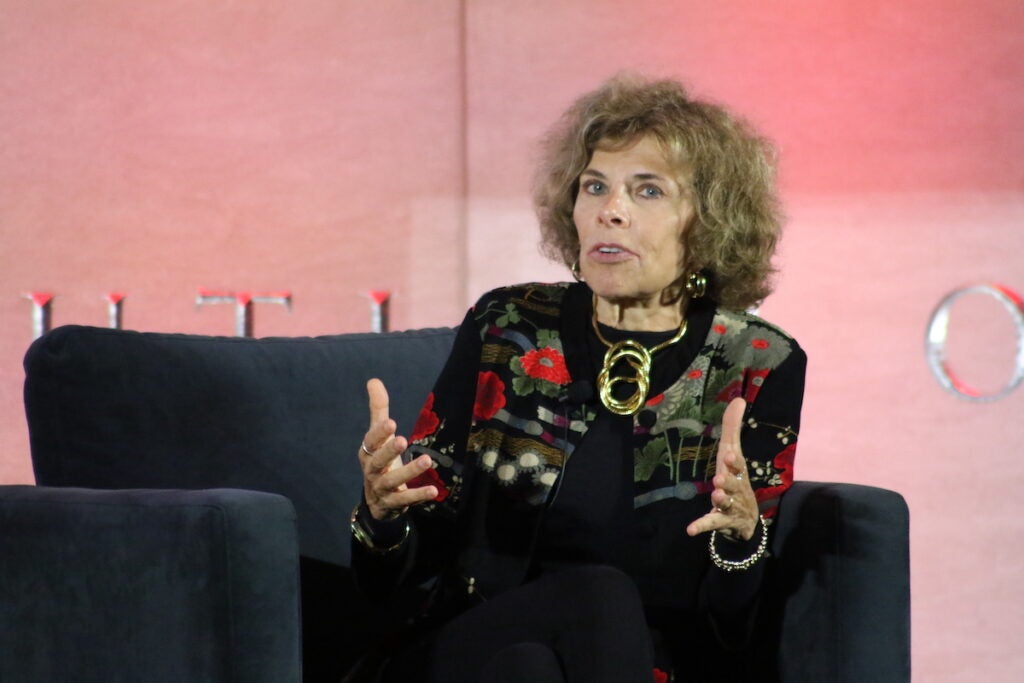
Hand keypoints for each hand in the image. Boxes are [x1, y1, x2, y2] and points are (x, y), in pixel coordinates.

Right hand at [359, 378, 438, 520]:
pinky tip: (434, 490)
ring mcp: (381, 488)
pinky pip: (404, 500)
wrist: (376, 501)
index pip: (371, 441)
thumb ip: (378, 410)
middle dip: (389, 450)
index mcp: (368, 452)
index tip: (391, 422)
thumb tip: (373, 380)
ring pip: (392, 481)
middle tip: (403, 439)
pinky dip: (418, 495)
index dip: (379, 433)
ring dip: (409, 471)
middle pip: (377, 461)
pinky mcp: (392, 503)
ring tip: (427, 460)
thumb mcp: (379, 437)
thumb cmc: (381, 461)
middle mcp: (372, 470)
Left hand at [686, 398, 759, 540]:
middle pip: (734, 484)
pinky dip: (702, 526)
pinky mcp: (722, 521)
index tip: (729, 455)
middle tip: (720, 479)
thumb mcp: (733, 454)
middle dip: (729, 481)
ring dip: (721, 500)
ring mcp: (730, 506)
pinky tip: (690, 530)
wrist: (746, 520)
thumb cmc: (736, 480)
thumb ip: (733, 428)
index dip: (734, 461)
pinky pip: (711, 523)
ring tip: (715, 495)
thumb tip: (738, 399)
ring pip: (726, 503)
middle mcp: (737, 489)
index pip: (737, 465)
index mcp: (737, 472)